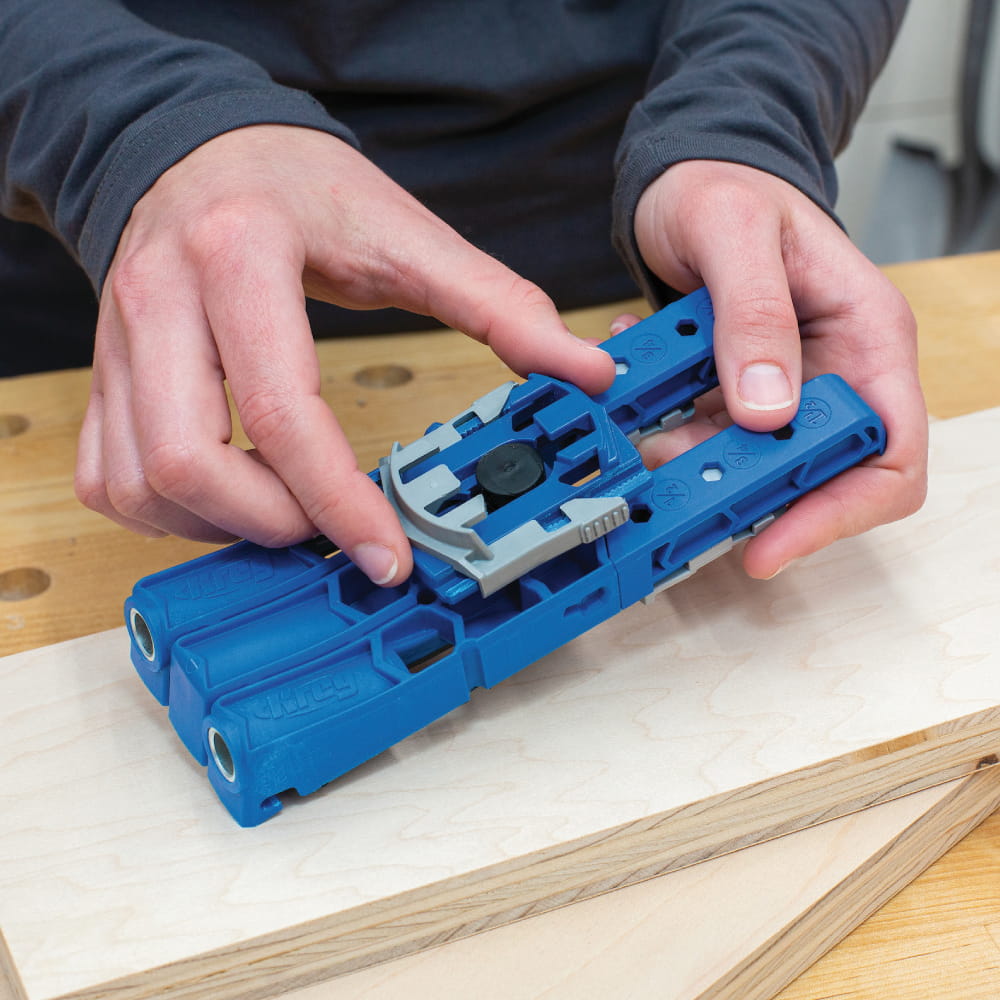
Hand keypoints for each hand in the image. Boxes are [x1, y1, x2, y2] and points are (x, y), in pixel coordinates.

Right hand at [75, 125, 614, 584]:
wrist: (203, 150)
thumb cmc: (301, 190)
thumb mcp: (406, 233)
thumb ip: (499, 304)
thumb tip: (585, 372)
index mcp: (241, 258)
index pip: (284, 411)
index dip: (340, 503)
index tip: (387, 558)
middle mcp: (161, 301)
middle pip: (189, 462)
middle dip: (274, 524)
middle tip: (332, 533)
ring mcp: (118, 342)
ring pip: (137, 483)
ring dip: (219, 527)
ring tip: (288, 518)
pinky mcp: (101, 372)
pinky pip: (107, 478)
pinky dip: (168, 515)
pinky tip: (229, 503)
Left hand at [629, 160, 927, 577]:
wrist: (688, 177)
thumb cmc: (725, 185)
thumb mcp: (735, 231)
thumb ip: (755, 315)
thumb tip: (769, 411)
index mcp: (866, 334)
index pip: (890, 451)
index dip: (839, 512)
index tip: (770, 543)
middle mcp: (837, 369)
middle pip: (823, 475)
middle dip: (751, 495)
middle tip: (682, 495)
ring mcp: (788, 384)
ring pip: (757, 466)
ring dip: (697, 466)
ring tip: (649, 436)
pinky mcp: (741, 390)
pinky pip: (713, 438)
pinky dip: (674, 433)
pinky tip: (642, 398)